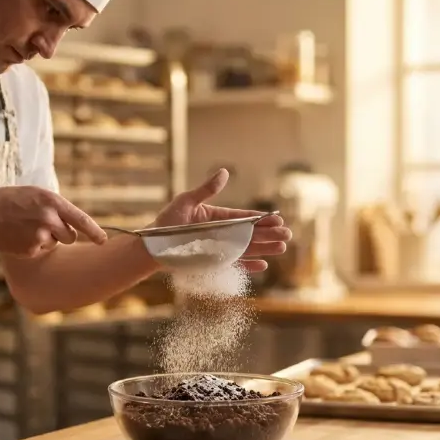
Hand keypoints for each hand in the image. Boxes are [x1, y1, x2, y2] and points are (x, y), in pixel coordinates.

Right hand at [0, 186, 106, 257]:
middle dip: (61, 235)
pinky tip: (18, 237)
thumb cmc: (10, 202)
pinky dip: (31, 247)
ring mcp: (40, 234)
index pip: (81, 220)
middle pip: (70, 236)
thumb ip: (56, 207)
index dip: (95, 232)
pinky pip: (40, 251)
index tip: (104, 241)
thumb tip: (74, 222)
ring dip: (46, 240)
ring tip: (26, 228)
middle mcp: (49, 218)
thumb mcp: (36, 195)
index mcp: (53, 202)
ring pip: (55, 244)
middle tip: (41, 226)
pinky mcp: (31, 249)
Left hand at [152, 169, 290, 272]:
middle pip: (249, 235)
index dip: (261, 220)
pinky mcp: (213, 264)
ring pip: (246, 250)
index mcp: (217, 218)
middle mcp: (220, 234)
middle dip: (269, 235)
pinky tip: (263, 265)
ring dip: (265, 249)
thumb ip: (206, 190)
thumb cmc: (166, 223)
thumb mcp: (186, 202)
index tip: (277, 219)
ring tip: (282, 248)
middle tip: (288, 235)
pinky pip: (234, 266)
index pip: (243, 218)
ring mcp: (218, 250)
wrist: (152, 247)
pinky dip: (247, 266)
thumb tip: (225, 172)